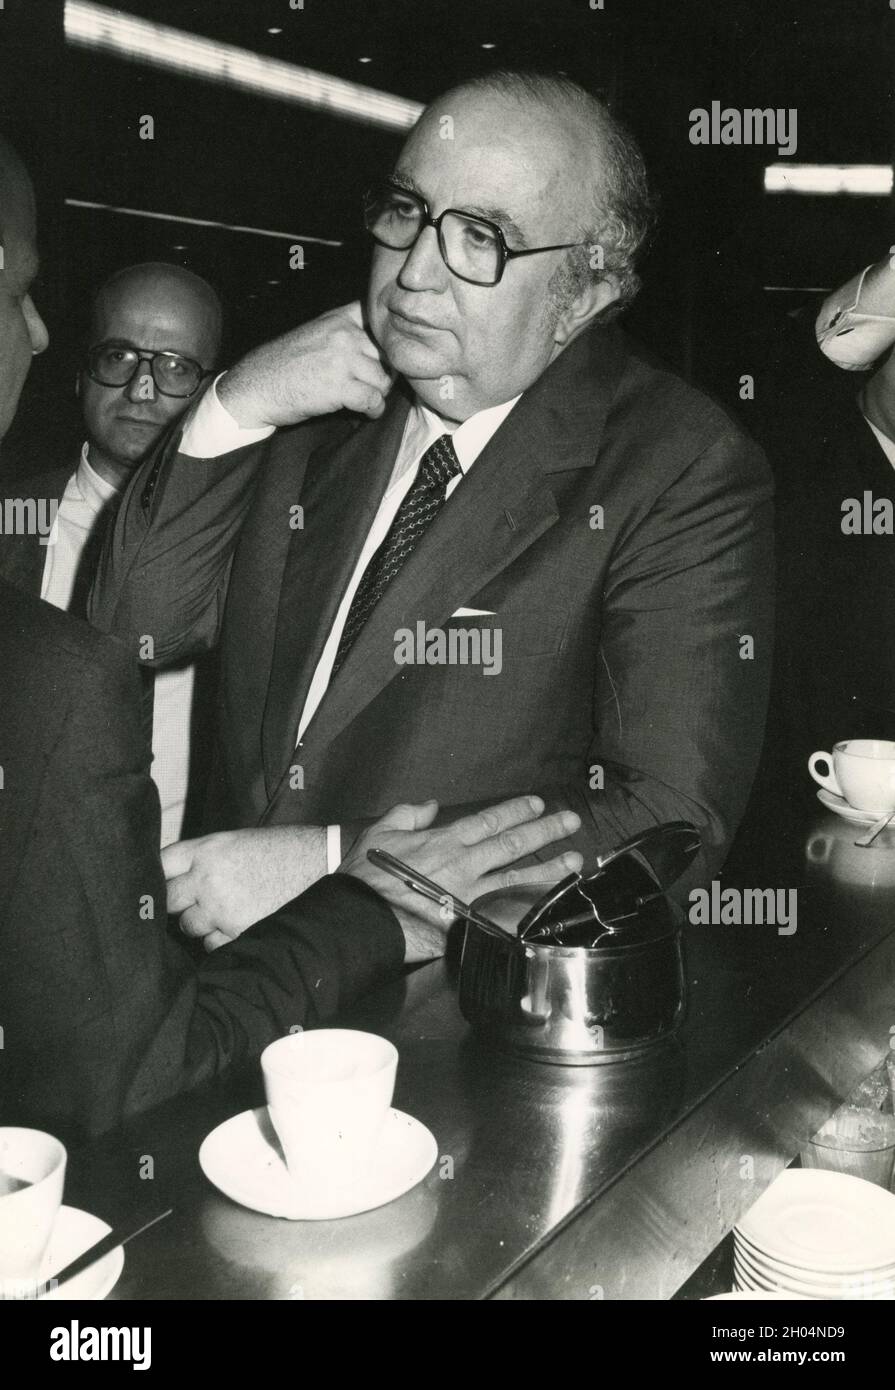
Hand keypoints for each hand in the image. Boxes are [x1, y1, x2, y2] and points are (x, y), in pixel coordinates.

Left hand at [165, 826, 327, 950]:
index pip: (162, 863)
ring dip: (201, 922)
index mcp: (210, 849)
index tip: (162, 882)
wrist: (327, 865)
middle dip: (177, 902)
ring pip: (189, 926)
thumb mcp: (243, 840)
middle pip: (168, 899)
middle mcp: (209, 879)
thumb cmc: (287, 849)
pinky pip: (213, 945)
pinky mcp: (239, 933)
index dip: (160, 874)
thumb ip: (210, 857)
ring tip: (225, 911)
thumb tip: (184, 877)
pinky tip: (239, 925)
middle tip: (190, 902)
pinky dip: (220, 939)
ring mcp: (222, 909)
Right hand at [218, 301, 392, 427]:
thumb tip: (384, 347)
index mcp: (338, 318)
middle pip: (387, 353)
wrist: (255, 387)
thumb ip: (346, 332)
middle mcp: (343, 334)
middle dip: (385, 372)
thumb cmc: (284, 364)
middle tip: (375, 385)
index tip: (385, 357)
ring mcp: (342, 359)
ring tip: (368, 399)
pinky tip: (366, 412)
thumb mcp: (316, 334)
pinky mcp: (339, 387)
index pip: (380, 321)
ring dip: (379, 394)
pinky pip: (374, 399)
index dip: (389, 341)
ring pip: (384, 379)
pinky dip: (373, 410)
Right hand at [340, 797, 582, 963]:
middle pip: (513, 844)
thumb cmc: (367, 875)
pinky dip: (528, 910)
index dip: (516, 810)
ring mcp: (469, 896)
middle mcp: (464, 865)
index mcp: (445, 840)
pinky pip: (505, 915)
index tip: (537, 803)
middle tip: (571, 821)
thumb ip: (409, 814)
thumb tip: (432, 805)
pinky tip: (549, 907)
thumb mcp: (381, 831)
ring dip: (549, 869)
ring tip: (574, 861)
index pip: (489, 820)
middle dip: (545, 831)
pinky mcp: (467, 923)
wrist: (360, 919)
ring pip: (517, 879)